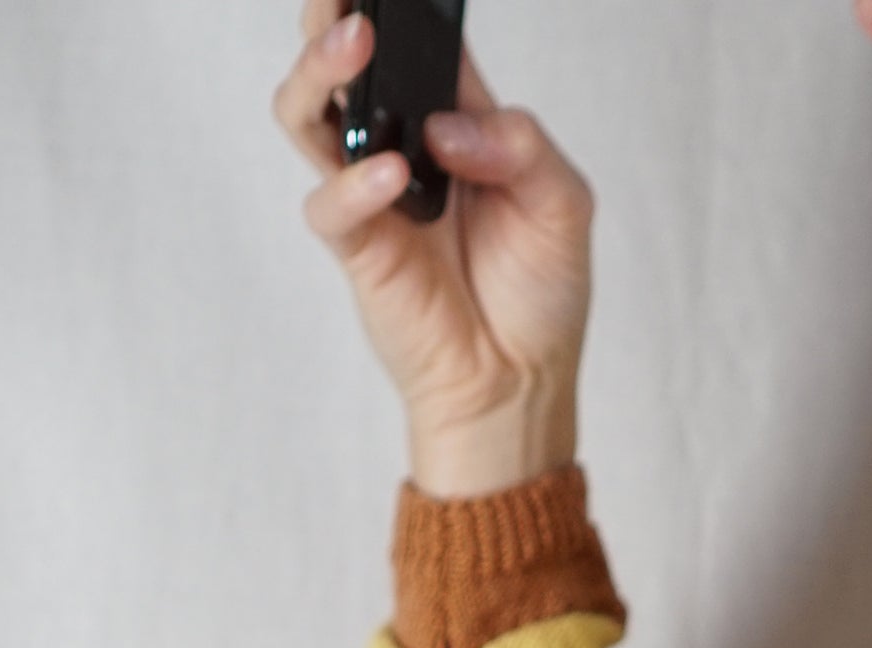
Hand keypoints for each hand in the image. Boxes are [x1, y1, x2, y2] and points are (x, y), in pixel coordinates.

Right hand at [273, 5, 592, 495]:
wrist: (520, 385)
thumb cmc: (539, 296)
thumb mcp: (564, 206)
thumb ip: (522, 148)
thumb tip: (450, 127)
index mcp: (454, 119)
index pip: (416, 41)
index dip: (398, 6)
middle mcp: (403, 144)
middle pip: (343, 59)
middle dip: (334, 16)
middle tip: (353, 1)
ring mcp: (371, 193)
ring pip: (308, 111)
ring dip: (321, 70)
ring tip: (357, 45)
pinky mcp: (357, 245)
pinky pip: (328, 202)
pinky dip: (353, 183)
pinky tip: (393, 175)